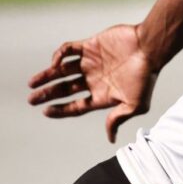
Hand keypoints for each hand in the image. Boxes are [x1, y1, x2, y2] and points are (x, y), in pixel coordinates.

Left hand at [28, 24, 157, 142]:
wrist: (150, 48)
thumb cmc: (146, 77)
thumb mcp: (135, 105)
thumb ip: (118, 119)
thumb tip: (110, 138)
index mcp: (103, 95)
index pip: (76, 106)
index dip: (60, 110)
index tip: (45, 111)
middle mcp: (94, 79)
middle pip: (65, 89)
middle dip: (48, 94)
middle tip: (31, 99)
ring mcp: (91, 62)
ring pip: (62, 70)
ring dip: (47, 76)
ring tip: (33, 83)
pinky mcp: (90, 46)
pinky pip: (68, 50)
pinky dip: (58, 55)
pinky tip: (54, 62)